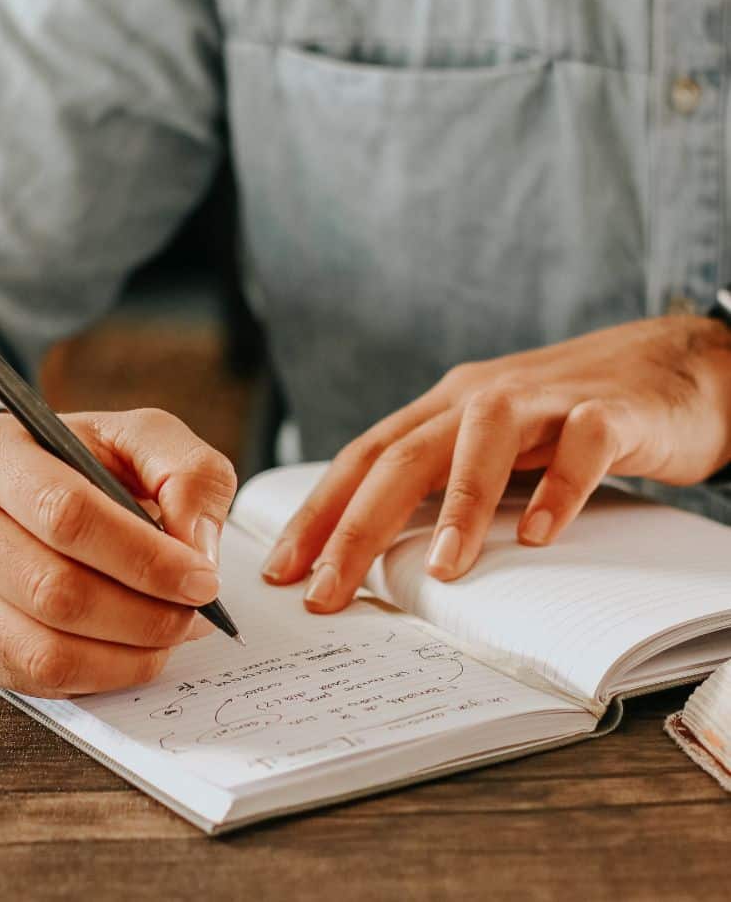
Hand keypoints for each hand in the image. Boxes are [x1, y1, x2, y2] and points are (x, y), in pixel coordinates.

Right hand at [0, 408, 236, 695]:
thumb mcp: (145, 437)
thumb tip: (196, 550)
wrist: (31, 484)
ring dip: (125, 654)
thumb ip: (187, 475)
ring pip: (41, 648)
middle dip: (141, 613)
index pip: (64, 513)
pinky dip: (99, 675)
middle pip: (51, 589)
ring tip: (171, 633)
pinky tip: (133, 649)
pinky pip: (33, 679)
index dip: (142, 557)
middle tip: (194, 614)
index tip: (201, 579)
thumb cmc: (90, 459)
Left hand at [262, 316, 730, 610]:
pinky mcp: (609, 411)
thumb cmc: (565, 417)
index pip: (364, 459)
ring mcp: (543, 400)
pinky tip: (541, 534)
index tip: (283, 570)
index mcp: (442, 410)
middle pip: (403, 456)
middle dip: (356, 526)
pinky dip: (558, 488)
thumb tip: (380, 552)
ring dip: (459, 505)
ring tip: (441, 570)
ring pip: (483, 440)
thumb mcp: (489, 446)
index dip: (319, 512)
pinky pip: (581, 447)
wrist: (672, 363)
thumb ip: (442, 483)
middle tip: (326, 591)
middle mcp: (478, 398)